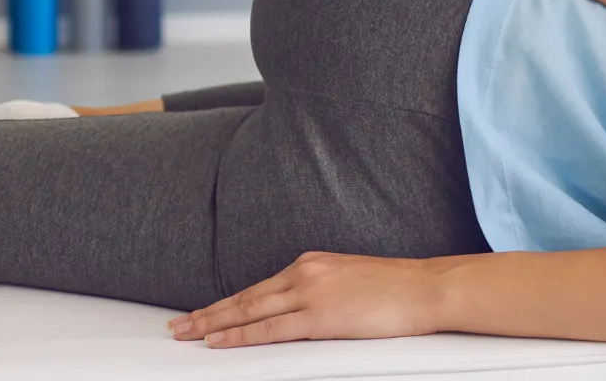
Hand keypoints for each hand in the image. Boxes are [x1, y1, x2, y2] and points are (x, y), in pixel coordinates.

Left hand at [169, 252, 451, 347]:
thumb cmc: (400, 289)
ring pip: (249, 311)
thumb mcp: (352, 281)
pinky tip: (218, 341)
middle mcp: (306, 273)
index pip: (259, 287)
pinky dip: (240, 335)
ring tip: (185, 333)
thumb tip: (304, 310)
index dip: (227, 302)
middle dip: (208, 313)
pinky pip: (270, 328)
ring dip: (212, 324)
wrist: (428, 288)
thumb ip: (323, 292)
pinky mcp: (320, 316)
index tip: (202, 312)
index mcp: (313, 264)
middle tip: (177, 325)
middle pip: (245, 297)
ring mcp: (311, 293)